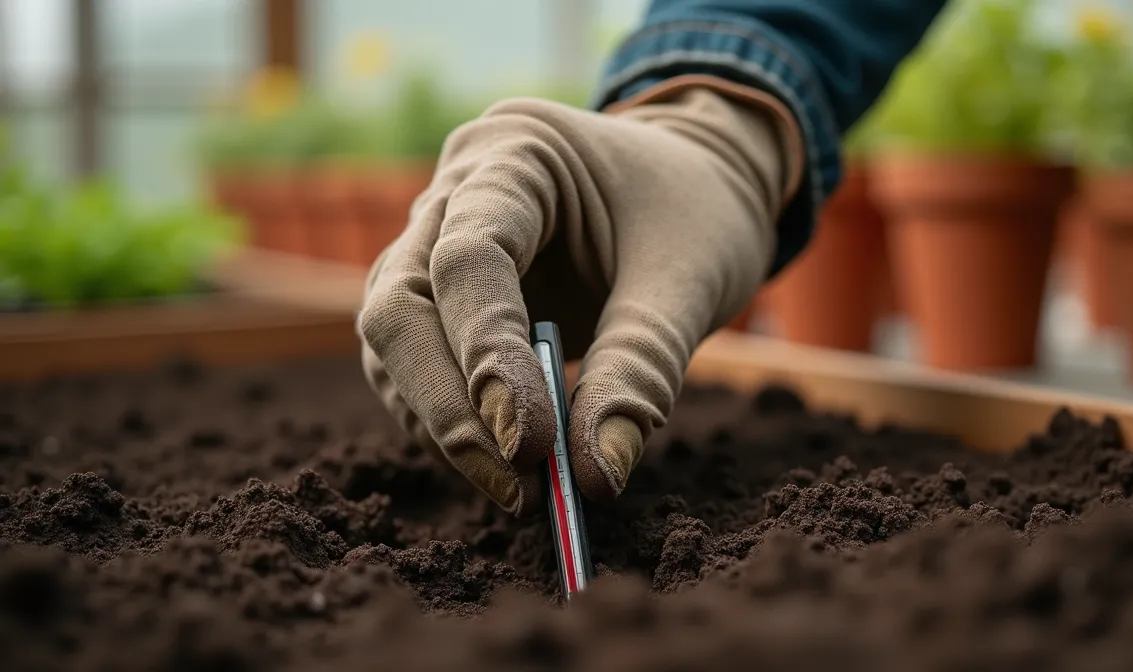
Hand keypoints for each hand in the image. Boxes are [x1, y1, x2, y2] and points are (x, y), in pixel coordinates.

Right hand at [357, 76, 800, 514]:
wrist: (698, 182)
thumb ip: (640, 369)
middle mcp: (455, 185)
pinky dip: (450, 418)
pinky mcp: (440, 289)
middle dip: (447, 404)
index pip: (469, 257)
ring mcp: (435, 235)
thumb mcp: (689, 283)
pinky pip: (415, 359)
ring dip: (442, 422)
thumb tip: (594, 478)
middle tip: (515, 482)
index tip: (528, 445)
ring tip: (518, 486)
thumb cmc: (698, 215)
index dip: (487, 356)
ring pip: (393, 339)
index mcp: (518, 149)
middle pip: (400, 302)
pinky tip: (505, 460)